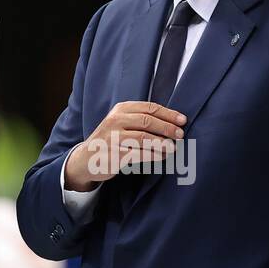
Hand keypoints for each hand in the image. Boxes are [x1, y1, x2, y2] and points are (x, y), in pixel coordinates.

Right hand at [64, 101, 185, 190]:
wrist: (85, 159)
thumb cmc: (110, 140)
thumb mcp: (120, 122)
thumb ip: (140, 119)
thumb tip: (171, 122)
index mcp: (120, 110)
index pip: (149, 108)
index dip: (168, 114)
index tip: (182, 120)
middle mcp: (116, 121)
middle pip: (148, 121)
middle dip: (167, 128)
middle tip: (180, 134)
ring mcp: (114, 138)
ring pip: (144, 138)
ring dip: (162, 143)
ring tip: (173, 147)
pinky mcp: (114, 155)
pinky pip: (139, 154)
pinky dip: (153, 155)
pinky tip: (162, 156)